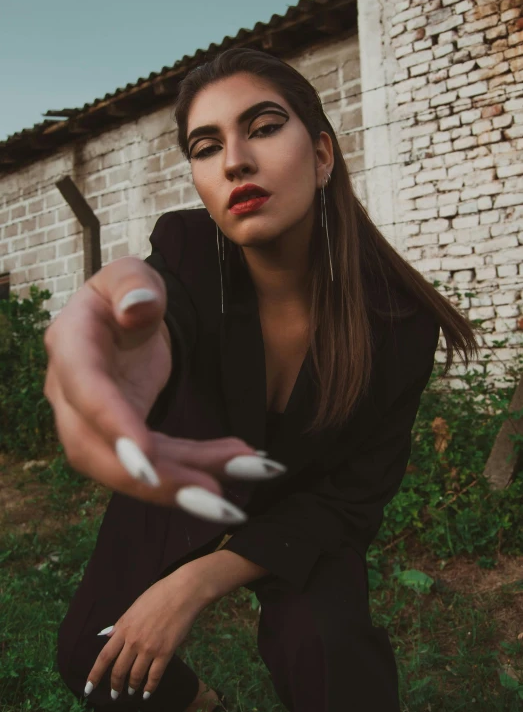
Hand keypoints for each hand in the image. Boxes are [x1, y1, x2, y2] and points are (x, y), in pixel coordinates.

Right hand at [44, 256, 283, 520]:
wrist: (125, 316)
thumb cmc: (127, 292)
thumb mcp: (130, 274)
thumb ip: (134, 284)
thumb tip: (136, 309)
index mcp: (70, 344)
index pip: (86, 391)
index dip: (112, 426)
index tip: (146, 461)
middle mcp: (70, 391)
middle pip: (96, 450)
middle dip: (152, 480)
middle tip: (213, 497)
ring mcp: (92, 420)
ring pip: (126, 468)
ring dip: (181, 484)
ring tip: (238, 490)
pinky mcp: (121, 436)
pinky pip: (154, 462)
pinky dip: (193, 470)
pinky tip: (238, 466)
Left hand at [84, 570, 206, 700]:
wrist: (183, 592)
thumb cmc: (159, 594)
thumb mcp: (134, 606)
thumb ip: (120, 623)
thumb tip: (107, 635)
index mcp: (124, 627)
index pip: (104, 656)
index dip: (94, 675)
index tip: (88, 688)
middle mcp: (133, 641)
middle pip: (118, 670)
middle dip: (114, 685)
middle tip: (114, 694)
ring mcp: (149, 648)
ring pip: (135, 675)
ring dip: (131, 686)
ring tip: (131, 691)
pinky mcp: (166, 652)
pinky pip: (155, 675)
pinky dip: (150, 687)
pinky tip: (147, 693)